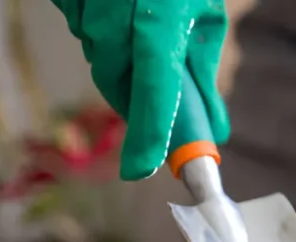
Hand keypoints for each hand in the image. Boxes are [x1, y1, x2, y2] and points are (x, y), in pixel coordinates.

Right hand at [49, 0, 230, 179]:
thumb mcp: (202, 18)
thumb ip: (204, 76)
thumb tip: (215, 131)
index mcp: (164, 16)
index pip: (156, 84)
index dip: (149, 129)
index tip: (141, 170)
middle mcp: (122, 11)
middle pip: (118, 81)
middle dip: (135, 96)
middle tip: (152, 80)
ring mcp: (89, 3)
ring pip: (98, 59)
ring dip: (118, 59)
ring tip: (136, 21)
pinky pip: (80, 32)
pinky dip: (98, 33)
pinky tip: (113, 8)